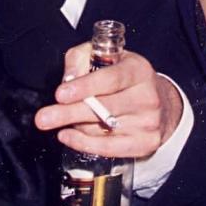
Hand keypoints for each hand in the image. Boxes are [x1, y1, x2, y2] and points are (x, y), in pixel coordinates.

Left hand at [34, 42, 182, 158]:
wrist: (162, 104)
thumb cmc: (125, 78)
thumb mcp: (105, 57)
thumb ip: (80, 58)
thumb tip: (67, 79)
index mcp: (138, 70)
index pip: (111, 79)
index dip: (85, 87)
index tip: (60, 94)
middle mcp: (147, 96)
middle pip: (104, 108)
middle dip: (69, 113)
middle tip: (43, 118)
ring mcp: (148, 122)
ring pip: (102, 128)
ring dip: (76, 125)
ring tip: (61, 120)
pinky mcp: (145, 143)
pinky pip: (109, 148)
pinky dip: (84, 144)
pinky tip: (67, 136)